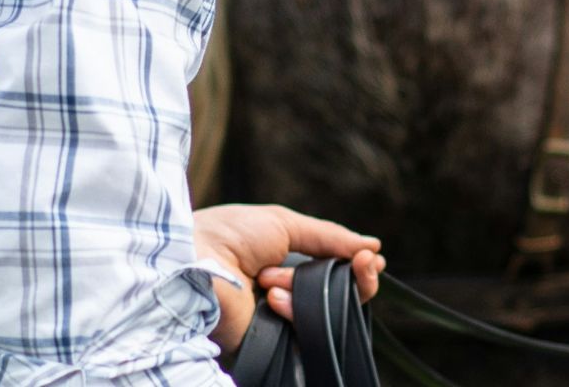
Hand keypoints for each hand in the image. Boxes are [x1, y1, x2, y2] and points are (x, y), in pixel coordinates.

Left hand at [193, 204, 385, 355]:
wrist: (195, 261)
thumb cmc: (229, 235)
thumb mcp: (283, 224)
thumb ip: (330, 237)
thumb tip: (373, 247)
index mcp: (287, 262)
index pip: (336, 270)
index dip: (356, 265)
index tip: (370, 257)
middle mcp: (287, 292)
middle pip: (342, 295)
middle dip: (356, 278)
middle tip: (363, 265)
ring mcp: (281, 319)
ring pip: (329, 315)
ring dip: (309, 289)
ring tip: (272, 278)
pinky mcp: (272, 343)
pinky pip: (307, 334)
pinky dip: (295, 311)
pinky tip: (273, 298)